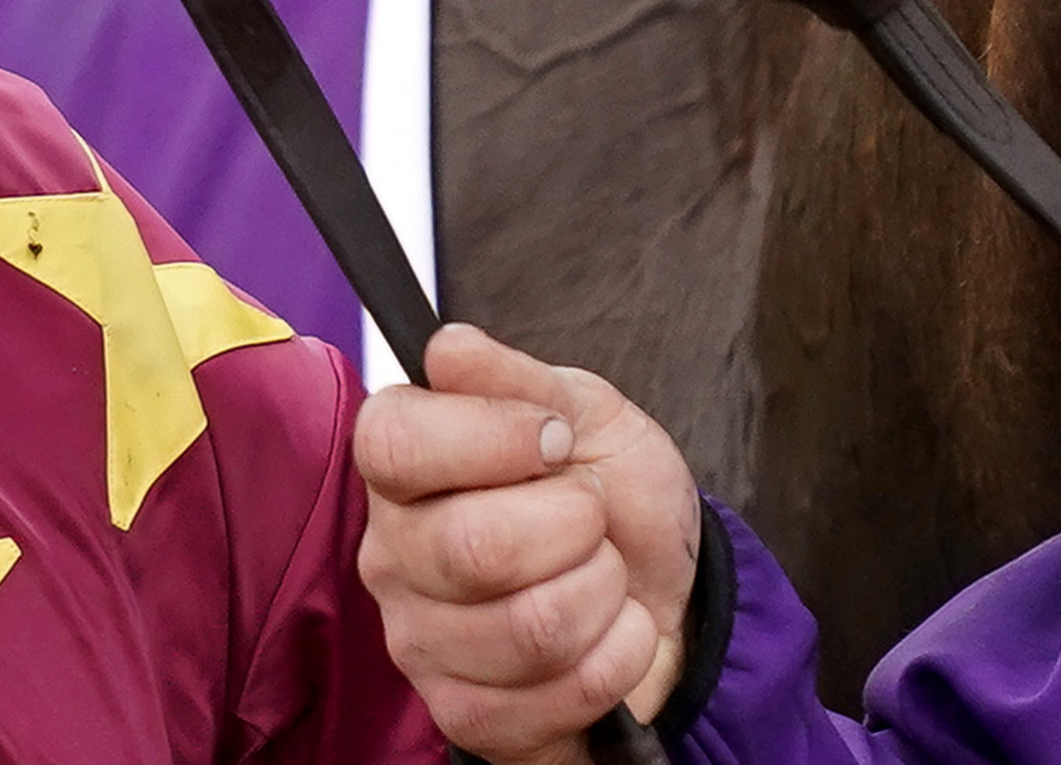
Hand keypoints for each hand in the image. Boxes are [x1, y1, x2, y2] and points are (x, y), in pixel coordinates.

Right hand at [357, 323, 703, 764]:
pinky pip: (551, 698)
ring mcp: (421, 640)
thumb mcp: (586, 411)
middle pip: (471, 547)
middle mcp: (392, 552)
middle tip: (591, 516)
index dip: (490, 437)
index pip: (394, 445)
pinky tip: (607, 635)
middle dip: (576, 526)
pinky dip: (613, 659)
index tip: (553, 437)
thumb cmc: (615, 496)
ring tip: (602, 576)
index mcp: (402, 464)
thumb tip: (448, 347)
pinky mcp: (464, 714)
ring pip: (526, 628)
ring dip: (601, 595)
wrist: (668, 590)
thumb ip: (517, 378)